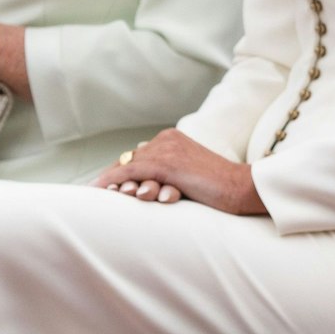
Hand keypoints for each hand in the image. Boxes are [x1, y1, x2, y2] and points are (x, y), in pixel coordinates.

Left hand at [92, 129, 266, 214]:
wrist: (241, 188)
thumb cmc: (219, 188)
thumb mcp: (189, 175)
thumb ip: (169, 173)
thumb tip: (145, 185)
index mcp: (173, 138)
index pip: (138, 155)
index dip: (120, 171)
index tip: (105, 186)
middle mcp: (167, 139)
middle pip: (129, 159)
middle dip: (111, 177)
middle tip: (93, 192)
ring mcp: (167, 150)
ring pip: (127, 167)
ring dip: (110, 183)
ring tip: (95, 195)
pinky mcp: (167, 165)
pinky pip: (131, 173)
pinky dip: (112, 182)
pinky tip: (100, 192)